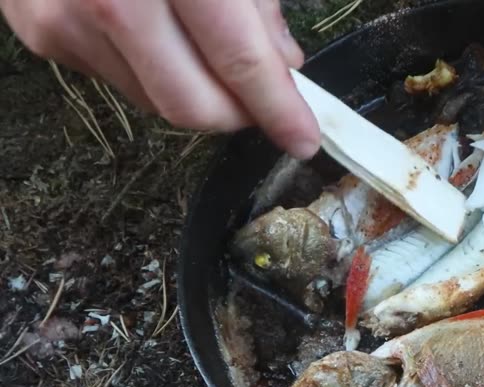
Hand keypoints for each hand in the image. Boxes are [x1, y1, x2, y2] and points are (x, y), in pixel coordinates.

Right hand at [1, 0, 320, 158]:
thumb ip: (257, 2)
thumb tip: (282, 61)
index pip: (238, 60)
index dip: (278, 108)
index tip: (303, 138)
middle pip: (192, 106)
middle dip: (237, 114)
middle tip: (261, 98)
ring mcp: (69, 19)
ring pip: (155, 102)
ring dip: (195, 91)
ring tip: (204, 46)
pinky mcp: (43, 33)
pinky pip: (119, 79)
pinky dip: (152, 70)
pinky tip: (154, 28)